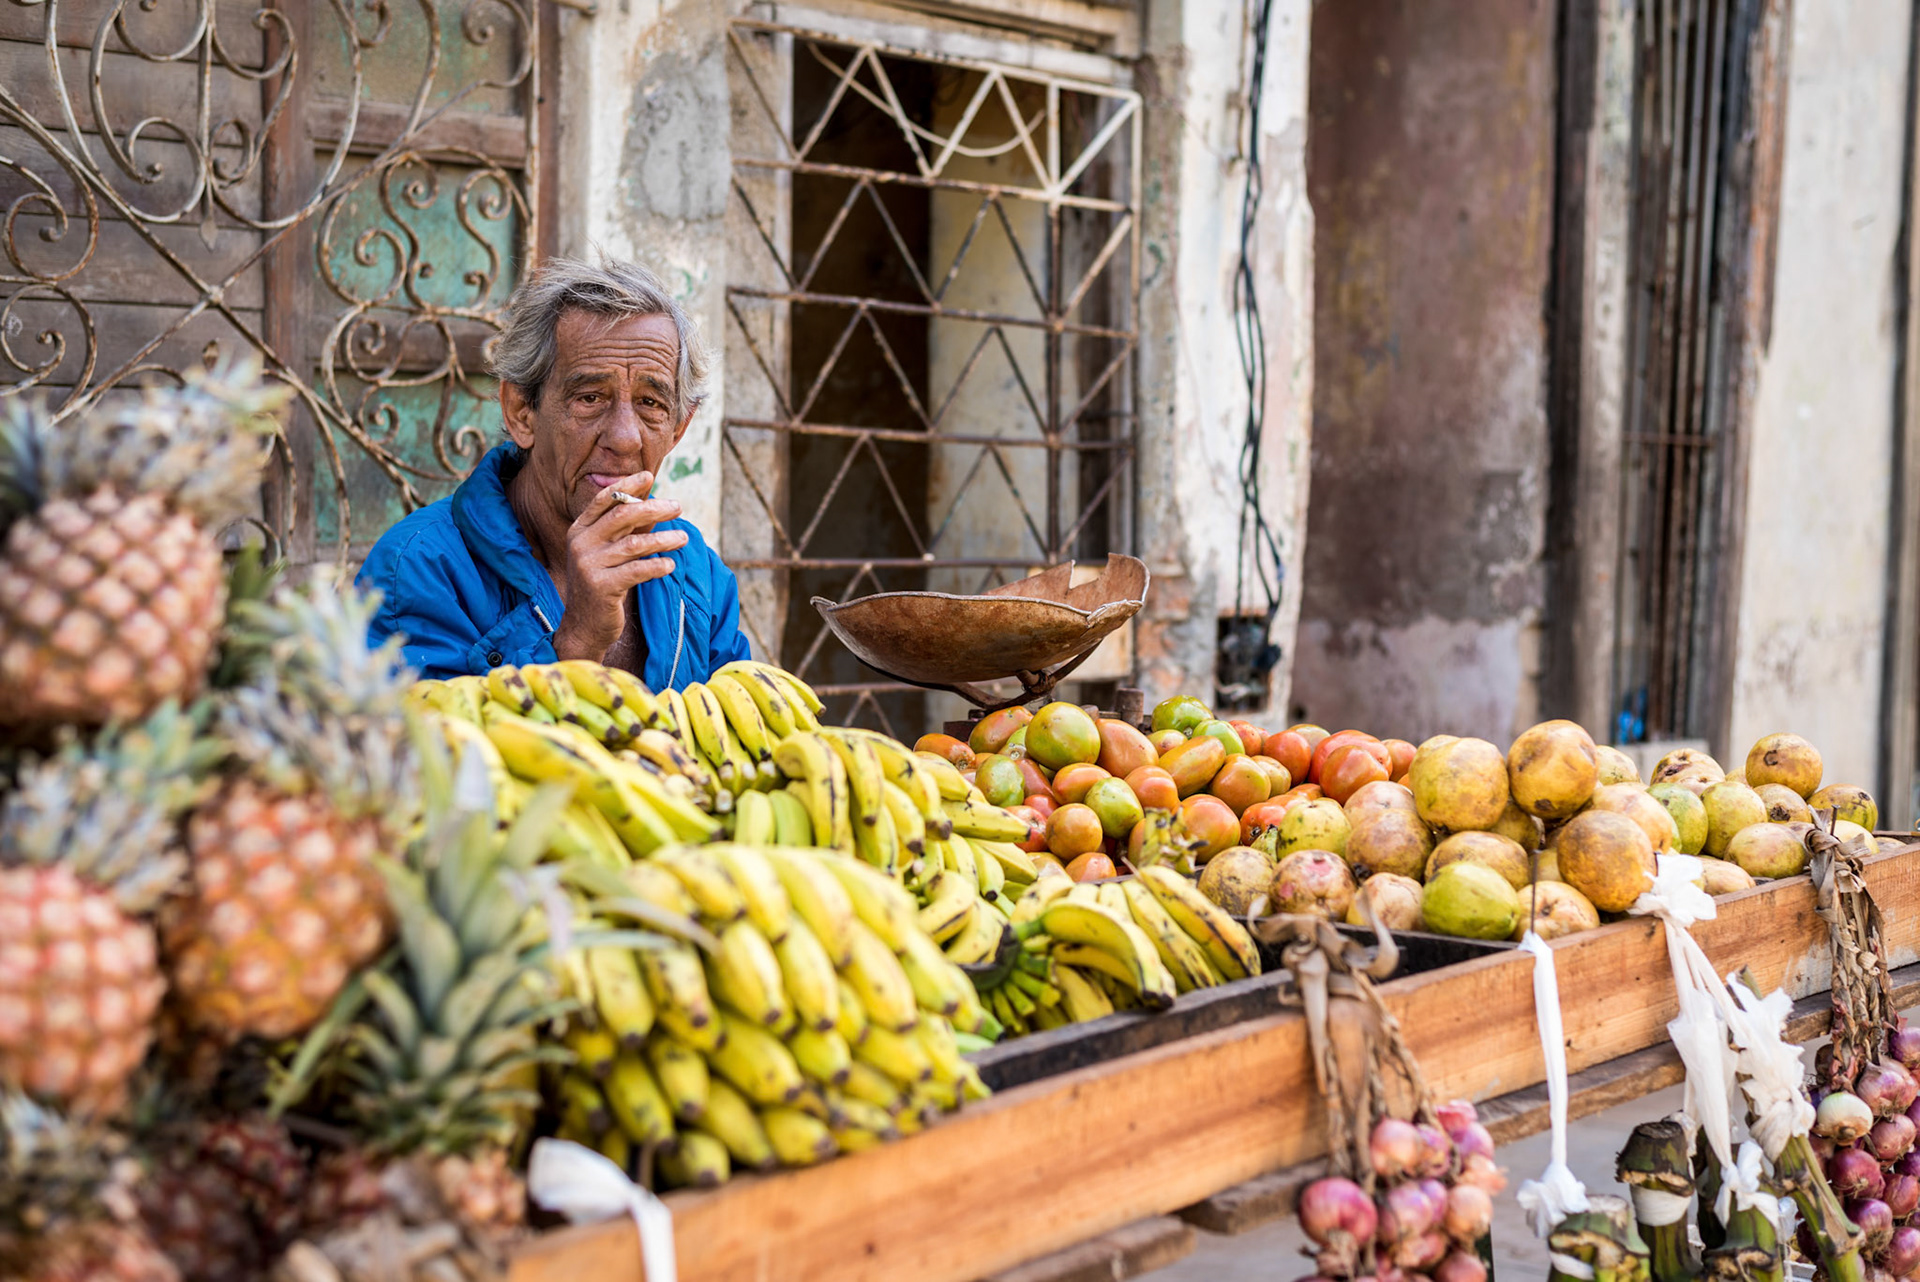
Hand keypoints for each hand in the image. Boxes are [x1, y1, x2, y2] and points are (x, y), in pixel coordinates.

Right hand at [550, 473, 688, 661]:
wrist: (584, 626)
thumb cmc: (602, 584)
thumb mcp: (609, 553)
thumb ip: (626, 530)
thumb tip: (656, 504)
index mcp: (579, 531)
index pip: (604, 500)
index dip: (627, 486)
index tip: (649, 475)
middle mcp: (581, 544)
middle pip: (622, 516)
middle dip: (654, 508)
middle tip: (678, 507)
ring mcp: (589, 565)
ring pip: (635, 544)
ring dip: (664, 539)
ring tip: (684, 538)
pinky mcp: (601, 586)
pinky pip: (637, 570)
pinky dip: (657, 566)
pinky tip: (671, 564)